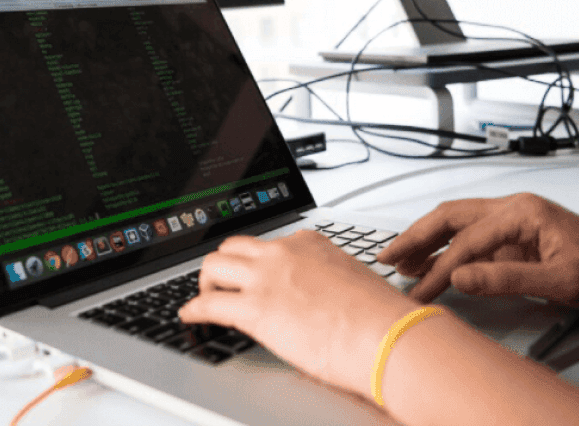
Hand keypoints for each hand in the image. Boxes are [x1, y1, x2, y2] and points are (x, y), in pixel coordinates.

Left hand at [178, 230, 417, 397]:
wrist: (388, 335)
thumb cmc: (382, 317)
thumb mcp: (353, 282)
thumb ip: (330, 281)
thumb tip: (326, 297)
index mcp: (309, 244)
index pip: (270, 243)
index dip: (256, 261)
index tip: (253, 272)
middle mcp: (283, 253)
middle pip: (233, 247)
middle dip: (223, 265)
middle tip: (221, 284)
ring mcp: (266, 278)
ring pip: (214, 266)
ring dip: (205, 283)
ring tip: (206, 299)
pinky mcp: (255, 309)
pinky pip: (209, 305)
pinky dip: (194, 310)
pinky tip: (190, 316)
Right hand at [377, 193, 578, 309]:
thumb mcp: (561, 280)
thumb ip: (507, 278)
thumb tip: (461, 277)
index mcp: (523, 212)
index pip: (468, 240)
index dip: (440, 267)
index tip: (421, 291)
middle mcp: (513, 209)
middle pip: (450, 217)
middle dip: (415, 237)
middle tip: (387, 257)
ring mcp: (513, 222)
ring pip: (456, 223)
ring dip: (426, 240)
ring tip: (399, 260)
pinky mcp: (514, 238)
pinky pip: (470, 239)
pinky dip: (445, 250)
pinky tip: (431, 263)